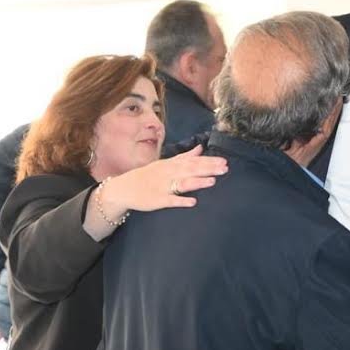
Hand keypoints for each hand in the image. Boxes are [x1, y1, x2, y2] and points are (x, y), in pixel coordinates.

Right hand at [83, 145, 227, 240]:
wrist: (124, 189)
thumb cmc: (148, 175)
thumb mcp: (166, 163)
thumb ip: (185, 157)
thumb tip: (201, 148)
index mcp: (171, 165)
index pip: (193, 161)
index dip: (209, 161)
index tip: (225, 161)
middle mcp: (168, 174)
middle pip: (190, 170)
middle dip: (208, 169)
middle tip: (224, 169)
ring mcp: (162, 186)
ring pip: (182, 183)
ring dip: (197, 182)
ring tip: (212, 182)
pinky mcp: (157, 200)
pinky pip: (170, 200)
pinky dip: (180, 201)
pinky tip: (192, 202)